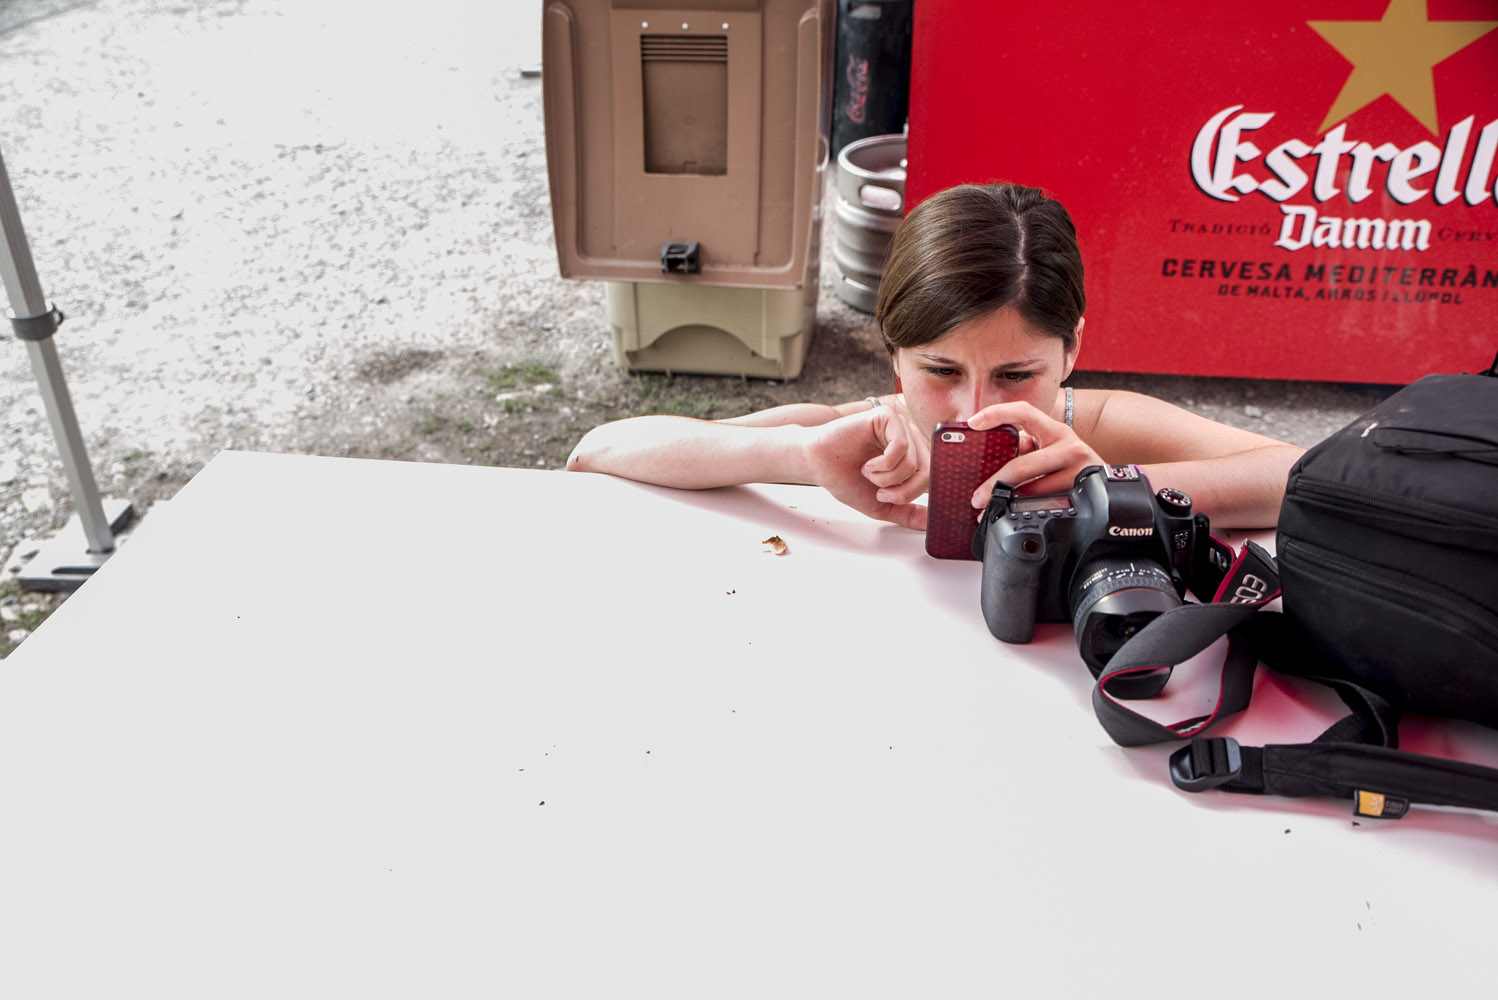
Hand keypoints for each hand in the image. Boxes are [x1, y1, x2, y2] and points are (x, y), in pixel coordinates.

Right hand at [802, 405, 928, 529]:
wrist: (818, 465)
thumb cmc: (846, 478)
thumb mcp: (882, 505)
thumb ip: (908, 513)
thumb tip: (931, 525)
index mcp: (914, 456)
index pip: (933, 478)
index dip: (913, 494)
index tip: (890, 499)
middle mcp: (910, 440)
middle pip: (928, 472)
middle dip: (903, 492)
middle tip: (881, 493)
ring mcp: (900, 427)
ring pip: (913, 463)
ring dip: (887, 478)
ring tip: (868, 473)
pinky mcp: (888, 417)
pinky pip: (901, 446)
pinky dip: (884, 464)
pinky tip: (868, 464)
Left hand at [966, 401, 1103, 508]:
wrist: (1109, 482)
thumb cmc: (1071, 464)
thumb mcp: (1050, 448)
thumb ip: (1025, 448)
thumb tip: (987, 463)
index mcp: (1055, 430)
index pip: (1024, 411)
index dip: (998, 413)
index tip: (974, 422)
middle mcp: (1069, 445)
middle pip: (1023, 465)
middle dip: (995, 483)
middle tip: (977, 497)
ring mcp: (1078, 468)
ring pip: (1034, 489)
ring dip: (1009, 502)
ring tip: (991, 509)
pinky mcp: (1083, 489)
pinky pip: (1048, 502)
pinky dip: (1028, 508)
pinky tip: (1016, 513)